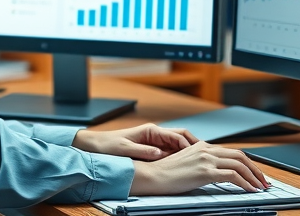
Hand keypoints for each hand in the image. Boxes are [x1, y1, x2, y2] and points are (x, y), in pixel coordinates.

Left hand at [72, 123, 197, 160]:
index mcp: (151, 131)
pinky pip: (168, 152)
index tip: (198, 155)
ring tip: (198, 164)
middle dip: (193, 147)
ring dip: (186, 153)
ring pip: (176, 146)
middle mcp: (154, 134)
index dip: (190, 146)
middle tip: (205, 158)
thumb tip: (160, 154)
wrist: (94, 146)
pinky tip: (182, 167)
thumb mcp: (126, 149)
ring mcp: (153, 141)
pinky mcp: (150, 149)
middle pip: (181, 138)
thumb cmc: (108, 146)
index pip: (177, 136)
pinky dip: (177, 158)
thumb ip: (144, 151)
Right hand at [129, 141, 270, 195]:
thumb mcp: (186, 164)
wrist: (152, 176)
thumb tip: (217, 173)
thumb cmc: (165, 174)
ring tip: (260, 187)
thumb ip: (201, 163)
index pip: (231, 152)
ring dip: (253, 177)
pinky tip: (249, 190)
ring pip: (239, 164)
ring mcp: (206, 159)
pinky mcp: (205, 171)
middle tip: (263, 180)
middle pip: (240, 156)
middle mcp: (205, 149)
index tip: (254, 173)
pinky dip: (245, 183)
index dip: (247, 163)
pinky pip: (233, 176)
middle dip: (255, 169)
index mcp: (201, 146)